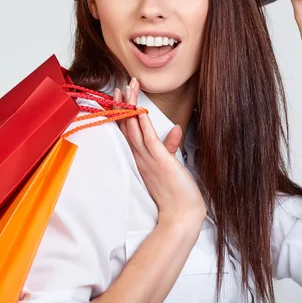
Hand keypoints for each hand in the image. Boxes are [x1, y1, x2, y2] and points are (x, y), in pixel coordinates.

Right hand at [113, 78, 206, 224]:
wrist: (181, 216)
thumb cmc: (176, 193)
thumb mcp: (171, 165)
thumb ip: (171, 146)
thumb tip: (177, 128)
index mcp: (139, 158)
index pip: (127, 131)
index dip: (122, 113)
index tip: (120, 96)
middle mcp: (139, 157)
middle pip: (126, 126)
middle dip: (123, 105)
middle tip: (120, 86)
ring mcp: (148, 159)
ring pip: (134, 128)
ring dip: (130, 107)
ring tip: (128, 89)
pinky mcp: (160, 162)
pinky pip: (149, 140)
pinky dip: (143, 124)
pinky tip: (140, 110)